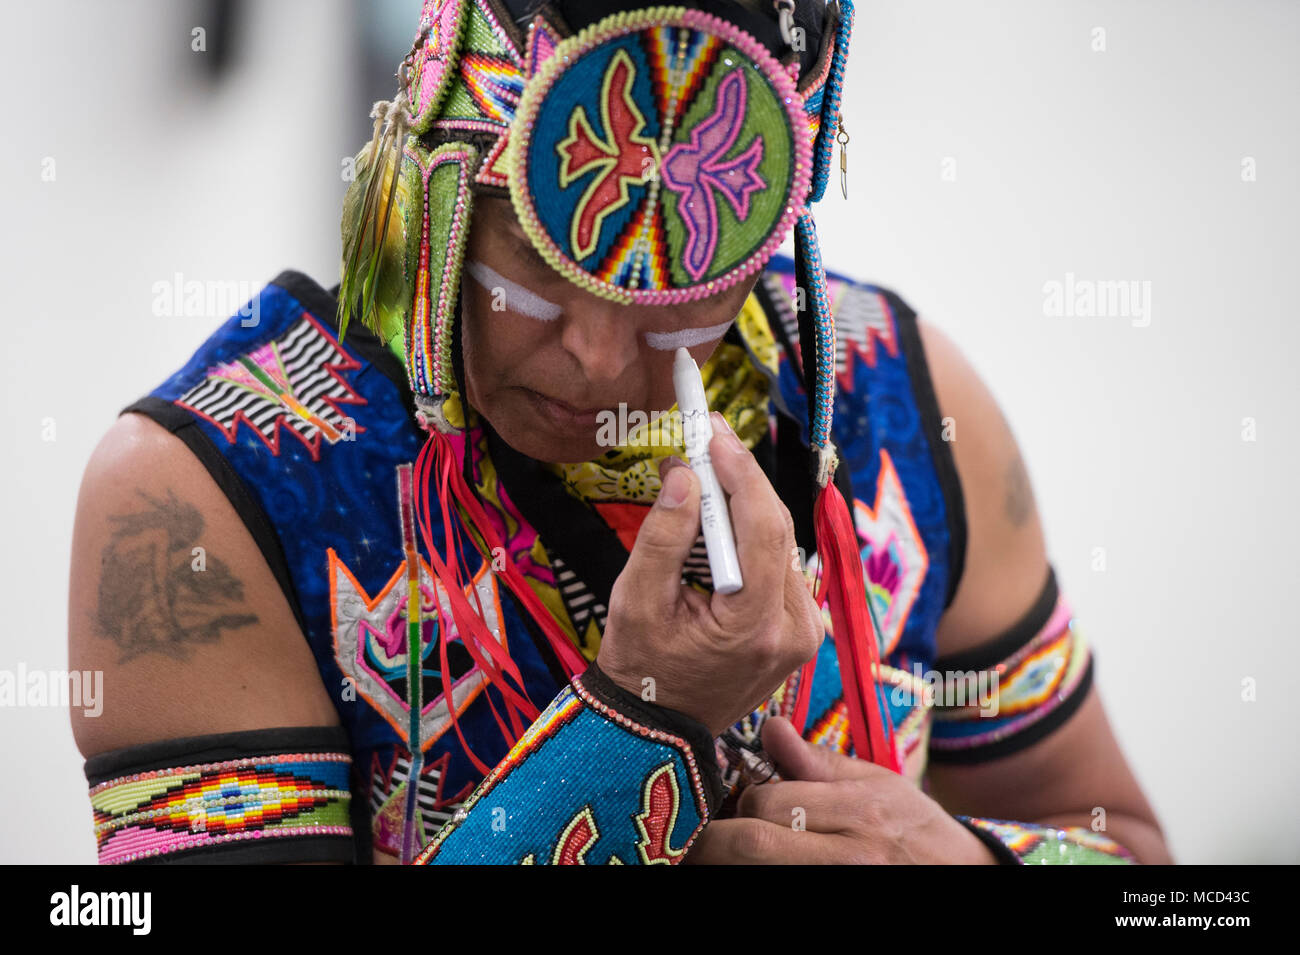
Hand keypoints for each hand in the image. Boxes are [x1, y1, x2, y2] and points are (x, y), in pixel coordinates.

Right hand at [595, 413, 822, 737]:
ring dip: (744, 503)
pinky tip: (721, 513)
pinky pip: (778, 563)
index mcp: (755, 627)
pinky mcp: (800, 629)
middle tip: (708, 436)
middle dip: (740, 479)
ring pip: (779, 542)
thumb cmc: (642, 669)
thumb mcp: (637, 602)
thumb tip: (684, 475)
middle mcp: (794, 629)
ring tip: (707, 468)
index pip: (761, 528)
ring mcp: (804, 632)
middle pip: (776, 529)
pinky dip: (751, 533)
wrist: (659, 726)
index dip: (739, 472)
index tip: (714, 432)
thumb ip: (662, 536)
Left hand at [685, 717, 999, 863]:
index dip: (742, 799)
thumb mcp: (875, 783)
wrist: (960, 875)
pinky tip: (753, 867)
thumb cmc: (912, 827)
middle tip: (703, 835)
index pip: (770, 801)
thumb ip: (817, 761)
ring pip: (759, 873)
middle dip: (717, 840)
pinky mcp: (830, 904)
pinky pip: (771, 887)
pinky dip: (755, 877)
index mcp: (858, 811)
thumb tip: (769, 728)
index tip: (738, 799)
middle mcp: (851, 855)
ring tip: (726, 850)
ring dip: (731, 862)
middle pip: (755, 846)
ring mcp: (842, 884)